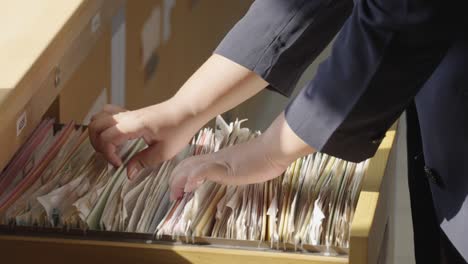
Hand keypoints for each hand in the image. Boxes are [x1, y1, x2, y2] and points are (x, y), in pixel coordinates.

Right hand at [89, 101, 201, 178]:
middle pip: (95, 126)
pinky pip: (108, 114)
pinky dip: (104, 125)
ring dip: (97, 133)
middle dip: (97, 144)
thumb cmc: (179, 129)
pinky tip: (115, 137)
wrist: (187, 111)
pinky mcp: (130, 113)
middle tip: (111, 157)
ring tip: (110, 147)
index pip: (107, 138)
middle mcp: (127, 117)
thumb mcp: (163, 152)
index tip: (119, 164)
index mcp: (134, 126)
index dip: (108, 154)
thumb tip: (128, 173)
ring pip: (98, 117)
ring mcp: (127, 113)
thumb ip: (143, 162)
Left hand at [169, 112, 314, 199]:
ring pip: (191, 166)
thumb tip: (233, 174)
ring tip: (175, 194)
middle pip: (187, 164)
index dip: (182, 175)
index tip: (179, 190)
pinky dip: (193, 178)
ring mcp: (219, 162)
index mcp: (219, 159)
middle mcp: (215, 158)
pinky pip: (205, 170)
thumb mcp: (245, 166)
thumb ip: (235, 169)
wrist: (274, 148)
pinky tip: (188, 187)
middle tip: (173, 196)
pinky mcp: (226, 167)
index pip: (194, 163)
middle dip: (175, 179)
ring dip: (179, 181)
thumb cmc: (265, 157)